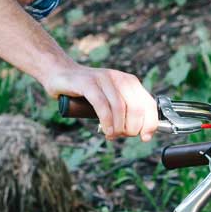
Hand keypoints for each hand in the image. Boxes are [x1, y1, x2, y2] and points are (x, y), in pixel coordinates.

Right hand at [41, 64, 159, 141]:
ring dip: (118, 127)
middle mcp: (120, 78)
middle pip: (136, 108)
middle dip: (131, 128)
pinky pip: (102, 104)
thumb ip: (126, 112)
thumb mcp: (111, 100)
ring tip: (111, 135)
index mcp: (130, 82)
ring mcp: (104, 79)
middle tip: (120, 135)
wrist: (61, 74)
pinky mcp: (88, 83)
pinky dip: (106, 120)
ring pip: (120, 107)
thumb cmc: (87, 92)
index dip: (150, 123)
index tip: (145, 138)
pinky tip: (106, 130)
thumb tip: (143, 133)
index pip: (148, 104)